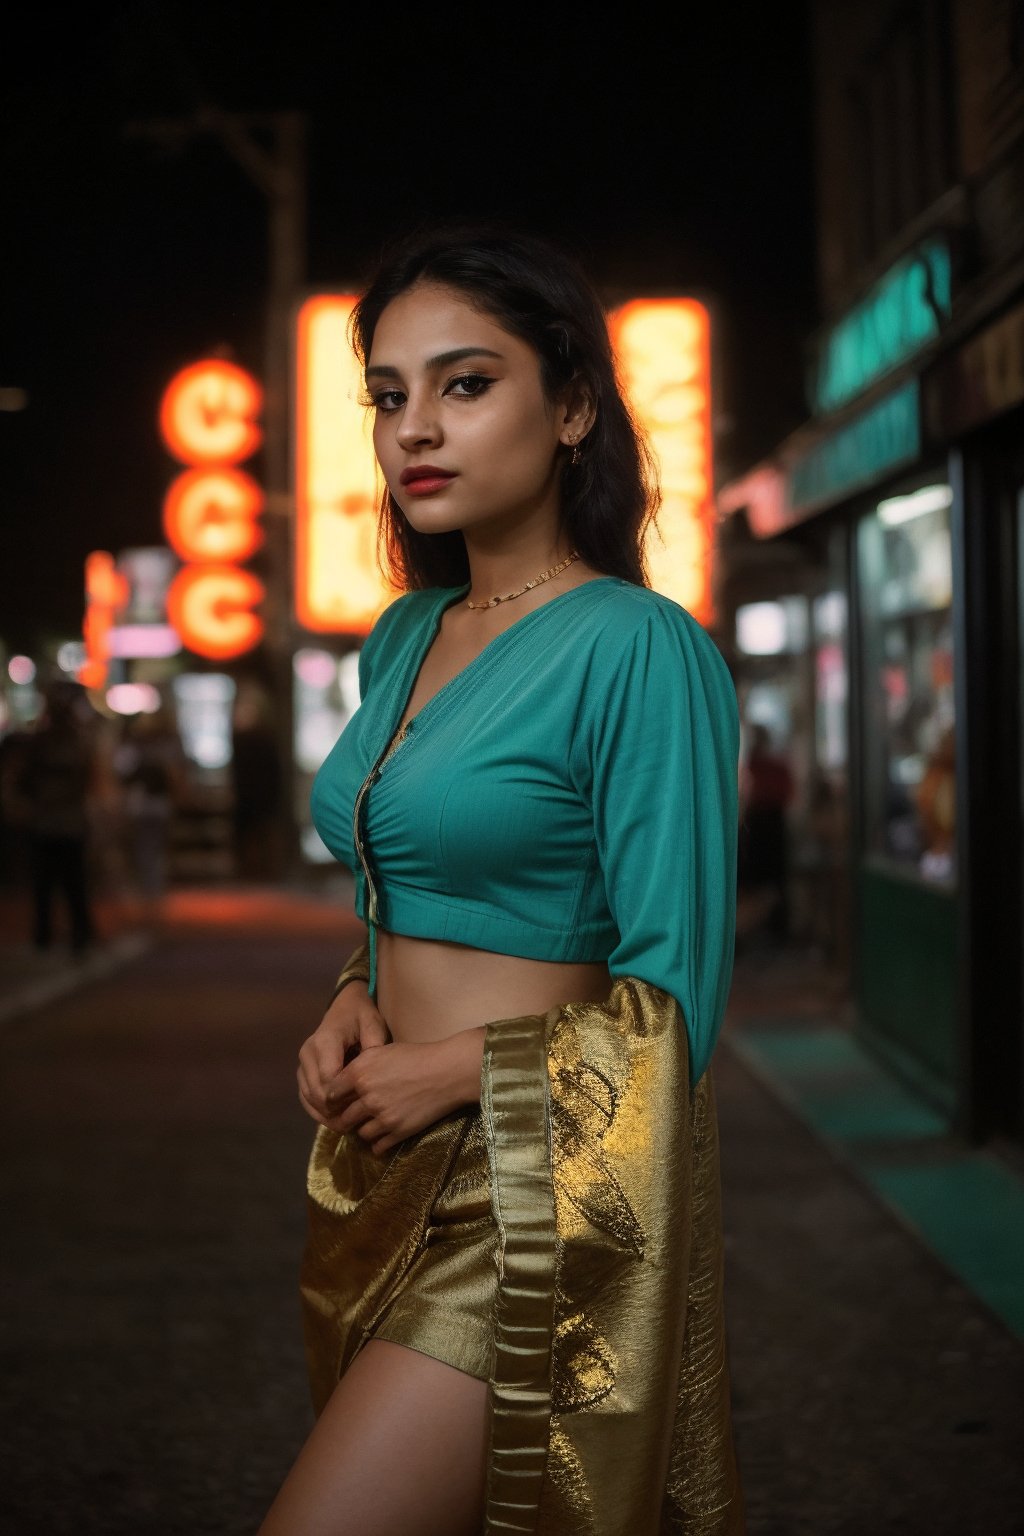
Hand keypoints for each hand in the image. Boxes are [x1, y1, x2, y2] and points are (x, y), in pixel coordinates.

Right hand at [297, 981, 388, 1125]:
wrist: (344, 1008)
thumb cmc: (361, 1015)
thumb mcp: (373, 1023)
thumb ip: (374, 1045)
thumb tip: (374, 1070)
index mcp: (325, 1041)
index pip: (329, 1079)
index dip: (344, 1097)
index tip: (363, 1108)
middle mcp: (308, 1053)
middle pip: (317, 1092)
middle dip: (336, 1110)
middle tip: (357, 1123)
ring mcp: (302, 1063)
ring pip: (309, 1098)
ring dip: (326, 1114)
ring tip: (348, 1126)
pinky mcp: (302, 1072)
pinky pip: (304, 1097)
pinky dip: (318, 1111)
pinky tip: (334, 1121)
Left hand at [323, 1029, 485, 1156]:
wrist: (447, 1071)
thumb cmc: (416, 1056)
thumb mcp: (382, 1052)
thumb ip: (360, 1067)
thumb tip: (344, 1081)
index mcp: (359, 1073)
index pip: (331, 1094)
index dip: (333, 1099)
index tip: (338, 1102)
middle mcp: (366, 1096)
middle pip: (343, 1117)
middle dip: (347, 1117)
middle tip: (353, 1116)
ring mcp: (382, 1116)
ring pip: (360, 1133)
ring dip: (364, 1129)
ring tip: (373, 1123)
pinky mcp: (397, 1131)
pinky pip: (377, 1146)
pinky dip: (379, 1143)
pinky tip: (385, 1135)